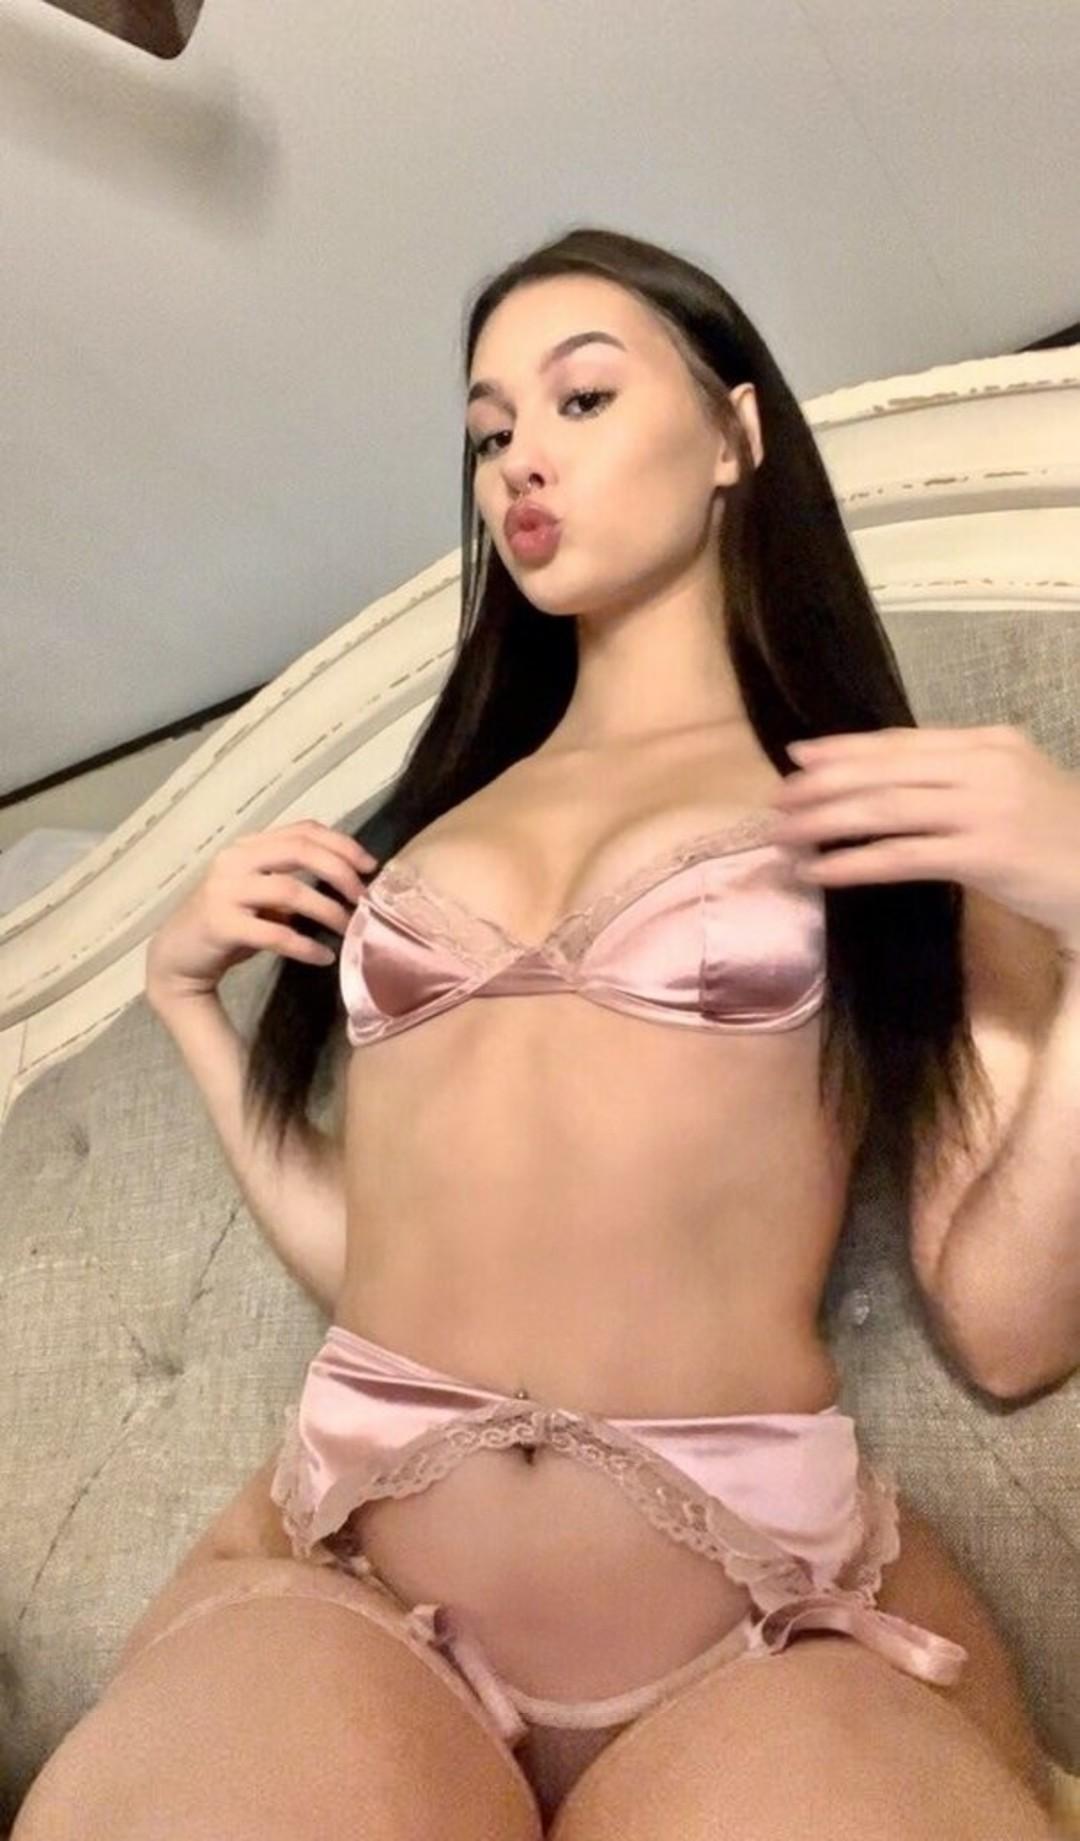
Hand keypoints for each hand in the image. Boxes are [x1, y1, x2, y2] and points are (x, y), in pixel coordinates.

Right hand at [145, 821, 377, 1001]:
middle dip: (340, 872)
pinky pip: (274, 933)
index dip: (342, 844)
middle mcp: (234, 860)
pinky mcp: (220, 924)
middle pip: (300, 851)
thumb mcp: (261, 892)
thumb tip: (349, 881)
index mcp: (248, 846)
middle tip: (363, 898)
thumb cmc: (228, 923)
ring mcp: (224, 891)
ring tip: (348, 929)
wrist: (177, 956)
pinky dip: (304, 946)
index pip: (303, 830)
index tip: (370, 866)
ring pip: (290, 891)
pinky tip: (323, 957)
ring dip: (328, 911)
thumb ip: (293, 878)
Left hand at [769, 722, 1079, 949]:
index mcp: (989, 741)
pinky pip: (902, 856)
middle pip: (885, 770)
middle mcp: (985, 765)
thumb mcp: (1010, 785)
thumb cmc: (1058, 835)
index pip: (902, 742)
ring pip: (885, 809)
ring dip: (825, 822)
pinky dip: (854, 863)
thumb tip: (885, 781)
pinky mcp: (984, 854)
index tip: (798, 755)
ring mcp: (985, 808)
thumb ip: (957, 776)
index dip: (845, 748)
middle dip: (824, 784)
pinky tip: (820, 871)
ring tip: (784, 835)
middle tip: (777, 800)